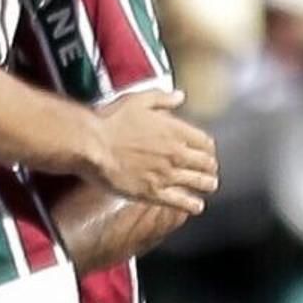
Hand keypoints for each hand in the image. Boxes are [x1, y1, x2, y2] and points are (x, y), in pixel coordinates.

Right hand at [81, 91, 215, 213]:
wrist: (92, 145)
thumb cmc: (111, 122)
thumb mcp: (138, 100)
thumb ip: (162, 98)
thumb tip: (179, 96)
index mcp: (175, 131)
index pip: (204, 142)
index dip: (207, 147)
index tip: (206, 150)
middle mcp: (176, 153)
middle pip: (206, 163)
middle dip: (210, 166)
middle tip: (209, 169)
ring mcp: (167, 175)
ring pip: (199, 182)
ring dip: (207, 184)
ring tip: (208, 186)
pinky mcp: (153, 193)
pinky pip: (180, 202)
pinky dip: (192, 205)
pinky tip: (196, 206)